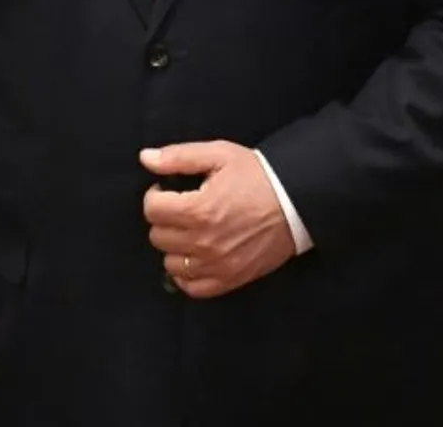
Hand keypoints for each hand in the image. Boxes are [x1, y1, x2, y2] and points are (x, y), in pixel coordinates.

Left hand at [140, 141, 295, 298]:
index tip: (167, 191)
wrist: (296, 202)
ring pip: (170, 263)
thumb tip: (146, 158)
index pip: (152, 210)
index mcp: (199, 209)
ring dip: (175, 246)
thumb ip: (179, 157)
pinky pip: (192, 287)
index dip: (156, 195)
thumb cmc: (258, 176)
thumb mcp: (219, 155)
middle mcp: (204, 241)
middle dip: (165, 219)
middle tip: (181, 209)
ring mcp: (216, 264)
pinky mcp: (230, 279)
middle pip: (158, 236)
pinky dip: (187, 274)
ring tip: (190, 231)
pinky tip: (194, 257)